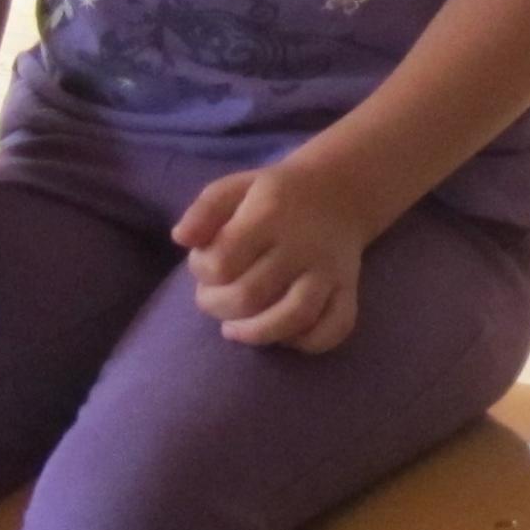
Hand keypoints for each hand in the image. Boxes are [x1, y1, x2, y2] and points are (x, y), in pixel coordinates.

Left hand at [176, 161, 373, 351]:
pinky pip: (336, 327)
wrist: (340, 191)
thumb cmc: (276, 194)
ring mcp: (329, 271)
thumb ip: (203, 210)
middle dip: (219, 307)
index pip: (222, 262)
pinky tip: (285, 336)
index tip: (205, 266)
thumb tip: (181, 238)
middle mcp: (302, 245)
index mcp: (270, 214)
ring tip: (235, 330)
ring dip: (257, 333)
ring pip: (295, 317)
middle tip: (213, 299)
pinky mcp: (348, 289)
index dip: (202, 272)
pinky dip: (308, 342)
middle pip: (251, 295)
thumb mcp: (235, 187)